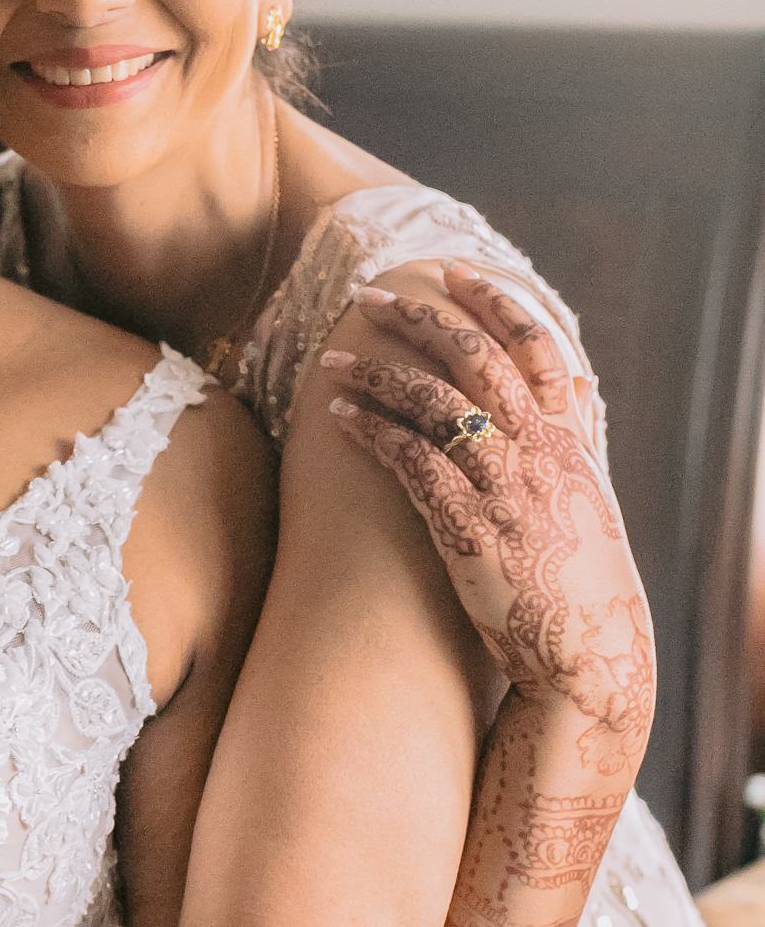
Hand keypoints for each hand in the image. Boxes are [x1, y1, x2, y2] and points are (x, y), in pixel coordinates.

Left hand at [325, 264, 654, 776]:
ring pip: (434, 404)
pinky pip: (413, 462)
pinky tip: (340, 419)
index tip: (452, 273)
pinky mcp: (469, 529)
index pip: (535, 345)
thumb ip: (580, 435)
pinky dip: (374, 431)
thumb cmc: (584, 578)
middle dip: (418, 321)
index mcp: (569, 437)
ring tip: (333, 362)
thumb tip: (579, 384)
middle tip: (370, 298)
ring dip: (378, 374)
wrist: (590, 653)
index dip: (493, 303)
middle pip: (473, 360)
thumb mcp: (592, 494)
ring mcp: (505, 488)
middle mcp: (539, 451)